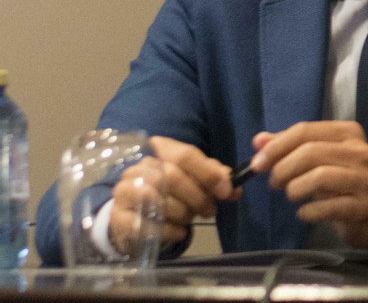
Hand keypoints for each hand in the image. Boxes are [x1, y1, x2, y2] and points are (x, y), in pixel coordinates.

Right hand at [111, 136, 237, 251]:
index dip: (209, 173)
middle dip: (198, 197)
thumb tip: (234, 188)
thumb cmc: (169, 191)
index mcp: (159, 151)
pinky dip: (170, 232)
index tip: (226, 191)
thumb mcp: (192, 177)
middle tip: (210, 211)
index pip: (185, 154)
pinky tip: (179, 232)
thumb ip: (213, 177)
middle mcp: (138, 168)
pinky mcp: (117, 217)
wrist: (132, 213)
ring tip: (191, 220)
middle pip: (172, 177)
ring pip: (159, 201)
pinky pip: (147, 226)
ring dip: (184, 214)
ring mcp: (124, 191)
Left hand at [247, 121, 367, 248]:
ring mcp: (364, 179)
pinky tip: (304, 212)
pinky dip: (307, 211)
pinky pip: (326, 207)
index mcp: (348, 133)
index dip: (276, 147)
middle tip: (274, 183)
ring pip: (318, 177)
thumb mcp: (319, 157)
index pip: (305, 131)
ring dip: (294, 189)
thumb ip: (290, 147)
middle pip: (310, 152)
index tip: (257, 163)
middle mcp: (360, 151)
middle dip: (282, 169)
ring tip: (291, 195)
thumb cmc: (342, 178)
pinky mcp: (363, 206)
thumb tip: (259, 141)